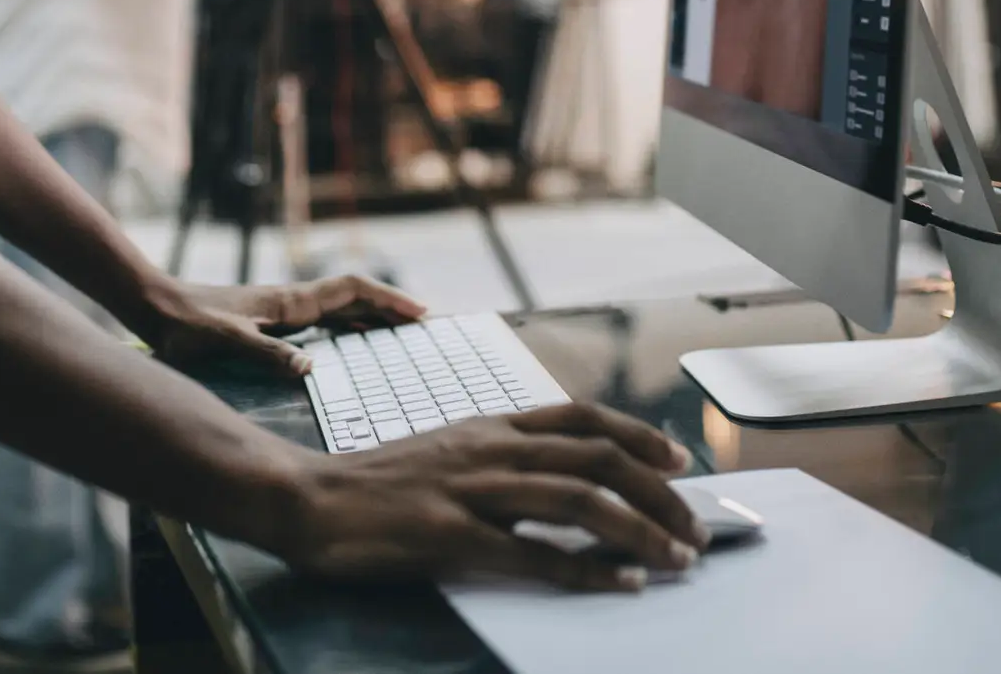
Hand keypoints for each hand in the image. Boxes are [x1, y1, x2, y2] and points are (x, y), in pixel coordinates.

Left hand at [144, 275, 425, 374]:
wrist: (155, 306)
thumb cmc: (186, 325)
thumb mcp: (226, 342)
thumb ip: (266, 354)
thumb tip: (311, 370)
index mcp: (289, 303)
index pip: (352, 291)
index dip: (388, 299)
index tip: (422, 313)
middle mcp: (291, 302)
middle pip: (354, 297)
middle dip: (390, 307)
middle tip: (427, 325)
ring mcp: (281, 310)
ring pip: (340, 307)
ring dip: (371, 315)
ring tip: (401, 332)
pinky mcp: (269, 320)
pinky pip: (322, 319)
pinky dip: (347, 325)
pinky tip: (351, 340)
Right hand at [278, 402, 707, 590]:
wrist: (307, 498)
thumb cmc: (375, 483)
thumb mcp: (444, 451)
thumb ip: (497, 460)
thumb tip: (557, 482)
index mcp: (488, 426)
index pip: (580, 416)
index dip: (637, 435)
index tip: (679, 459)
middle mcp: (488, 449)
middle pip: (595, 456)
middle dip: (658, 491)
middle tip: (694, 526)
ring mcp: (471, 489)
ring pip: (578, 498)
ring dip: (640, 529)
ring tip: (677, 558)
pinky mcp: (451, 534)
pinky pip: (534, 552)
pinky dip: (587, 569)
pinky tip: (620, 582)